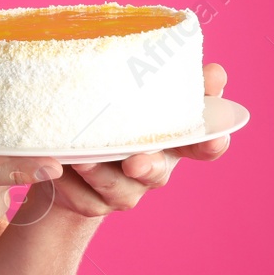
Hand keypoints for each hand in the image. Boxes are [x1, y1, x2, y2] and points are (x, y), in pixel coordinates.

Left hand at [48, 62, 230, 218]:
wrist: (71, 163)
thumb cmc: (111, 118)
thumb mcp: (135, 95)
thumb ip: (167, 81)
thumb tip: (216, 70)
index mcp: (171, 142)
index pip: (203, 146)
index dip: (212, 143)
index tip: (214, 136)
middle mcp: (155, 169)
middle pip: (157, 171)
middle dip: (147, 166)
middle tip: (134, 161)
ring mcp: (127, 191)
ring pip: (115, 186)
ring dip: (98, 171)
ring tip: (80, 156)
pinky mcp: (95, 204)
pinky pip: (83, 196)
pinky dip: (69, 182)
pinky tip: (57, 167)